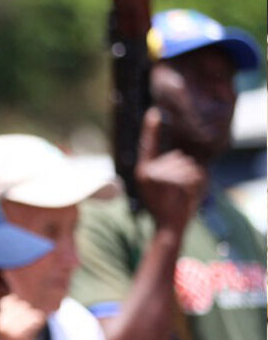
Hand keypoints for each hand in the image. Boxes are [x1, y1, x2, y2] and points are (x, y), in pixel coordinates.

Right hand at [136, 107, 205, 231]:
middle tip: (178, 193)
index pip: (148, 145)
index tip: (154, 112)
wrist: (168, 228)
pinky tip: (185, 197)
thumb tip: (182, 158)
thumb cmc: (170, 207)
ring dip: (192, 179)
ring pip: (186, 166)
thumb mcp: (166, 187)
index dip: (151, 128)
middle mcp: (146, 171)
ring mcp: (155, 175)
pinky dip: (196, 184)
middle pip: (178, 158)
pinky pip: (192, 174)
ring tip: (181, 196)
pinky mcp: (166, 181)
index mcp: (144, 171)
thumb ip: (171, 170)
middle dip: (186, 172)